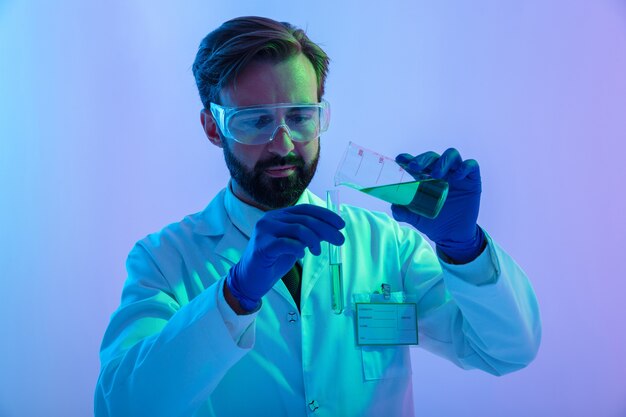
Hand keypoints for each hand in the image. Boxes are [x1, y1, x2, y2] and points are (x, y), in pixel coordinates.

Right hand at [226, 204, 345, 311]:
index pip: (306, 209)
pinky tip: (302, 255)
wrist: (250, 278)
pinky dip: (298, 249)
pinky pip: (287, 243)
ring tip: (318, 252)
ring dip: (314, 240)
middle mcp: (271, 219)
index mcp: (280, 215)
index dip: (325, 215)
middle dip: (326, 229)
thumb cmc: (274, 260)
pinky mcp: (263, 246)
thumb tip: (331, 230)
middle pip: (305, 219)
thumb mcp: (295, 244)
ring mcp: (265, 231)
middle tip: (340, 240)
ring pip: (298, 229)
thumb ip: (308, 235)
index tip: (341, 225)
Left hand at [392, 148, 484, 262]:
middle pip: (432, 156)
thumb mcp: (416, 219)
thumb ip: (404, 213)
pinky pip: (471, 166)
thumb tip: (394, 206)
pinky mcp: (472, 180)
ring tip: (436, 175)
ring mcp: (456, 174)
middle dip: (423, 159)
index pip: (417, 163)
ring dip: (443, 162)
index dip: (408, 158)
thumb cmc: (433, 222)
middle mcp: (441, 172)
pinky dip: (464, 167)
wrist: (452, 236)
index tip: (400, 159)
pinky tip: (457, 177)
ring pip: (452, 155)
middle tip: (414, 167)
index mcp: (425, 177)